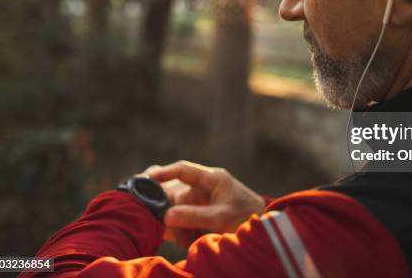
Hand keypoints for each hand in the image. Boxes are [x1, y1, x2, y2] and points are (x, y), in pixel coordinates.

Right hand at [145, 161, 265, 239]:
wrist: (264, 232)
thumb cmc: (247, 217)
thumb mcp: (222, 217)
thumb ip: (195, 216)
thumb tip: (166, 216)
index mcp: (212, 179)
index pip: (183, 170)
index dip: (164, 172)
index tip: (146, 179)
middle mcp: (203, 187)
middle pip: (174, 195)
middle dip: (170, 214)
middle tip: (168, 230)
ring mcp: (201, 201)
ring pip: (176, 211)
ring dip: (177, 227)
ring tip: (186, 241)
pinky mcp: (199, 215)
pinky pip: (181, 221)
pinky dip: (182, 233)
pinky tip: (188, 242)